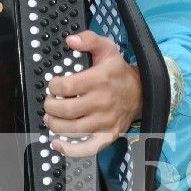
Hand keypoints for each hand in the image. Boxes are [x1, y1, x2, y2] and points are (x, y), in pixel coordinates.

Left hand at [42, 31, 140, 156]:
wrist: (141, 92)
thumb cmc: (118, 71)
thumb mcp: (107, 48)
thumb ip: (88, 40)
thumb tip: (70, 41)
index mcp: (99, 80)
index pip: (66, 87)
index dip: (53, 86)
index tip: (53, 85)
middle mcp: (101, 103)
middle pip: (65, 110)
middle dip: (50, 106)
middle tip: (49, 103)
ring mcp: (104, 122)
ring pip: (71, 129)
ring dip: (54, 124)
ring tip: (51, 118)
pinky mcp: (107, 136)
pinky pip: (86, 149)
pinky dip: (69, 150)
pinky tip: (57, 144)